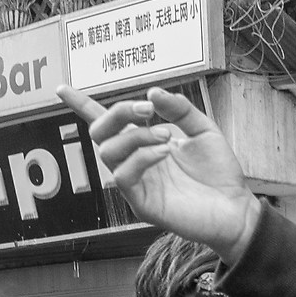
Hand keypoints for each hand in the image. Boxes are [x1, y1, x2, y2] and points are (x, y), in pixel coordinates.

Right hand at [61, 85, 260, 260]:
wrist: (236, 208)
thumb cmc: (219, 173)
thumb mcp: (202, 129)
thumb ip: (179, 109)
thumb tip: (151, 93)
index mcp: (143, 143)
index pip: (105, 123)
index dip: (81, 105)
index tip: (60, 88)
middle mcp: (133, 162)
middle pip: (99, 132)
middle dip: (118, 113)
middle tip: (146, 110)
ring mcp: (135, 184)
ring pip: (108, 152)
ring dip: (135, 136)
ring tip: (166, 136)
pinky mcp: (141, 204)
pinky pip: (123, 176)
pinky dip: (142, 156)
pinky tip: (165, 153)